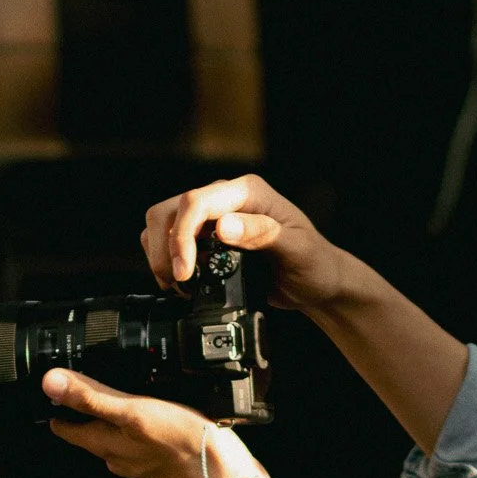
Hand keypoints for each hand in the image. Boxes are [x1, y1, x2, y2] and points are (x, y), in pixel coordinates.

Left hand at [41, 369, 266, 477]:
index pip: (66, 427)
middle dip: (82, 412)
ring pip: (117, 438)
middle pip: (90, 432)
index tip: (47, 392)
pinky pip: (142, 442)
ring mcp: (142, 462)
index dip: (54, 407)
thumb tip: (51, 383)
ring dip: (113, 419)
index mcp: (105, 445)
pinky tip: (154, 416)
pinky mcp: (164, 463)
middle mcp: (119, 457)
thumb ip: (92, 397)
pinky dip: (140, 427)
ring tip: (115, 396)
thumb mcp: (133, 411)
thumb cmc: (183, 447)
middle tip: (78, 387)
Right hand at [140, 174, 354, 312]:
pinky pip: (169, 240)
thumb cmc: (313, 263)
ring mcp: (212, 218)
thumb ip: (262, 234)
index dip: (181, 236)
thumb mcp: (296, 249)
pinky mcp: (204, 238)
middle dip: (165, 248)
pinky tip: (183, 282)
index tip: (184, 271)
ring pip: (162, 224)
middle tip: (178, 283)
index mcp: (247, 192)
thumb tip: (223, 226)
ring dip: (161, 256)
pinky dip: (165, 261)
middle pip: (169, 211)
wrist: (316, 281)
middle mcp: (225, 199)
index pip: (195, 202)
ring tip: (179, 285)